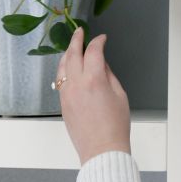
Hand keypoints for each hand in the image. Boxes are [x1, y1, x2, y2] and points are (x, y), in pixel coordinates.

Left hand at [56, 28, 130, 165]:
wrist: (102, 150)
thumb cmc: (115, 126)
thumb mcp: (120, 95)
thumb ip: (109, 75)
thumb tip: (101, 63)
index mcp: (94, 80)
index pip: (93, 51)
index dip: (97, 41)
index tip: (101, 38)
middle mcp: (77, 84)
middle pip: (72, 54)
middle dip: (76, 40)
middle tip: (80, 31)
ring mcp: (67, 93)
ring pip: (62, 66)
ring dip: (67, 53)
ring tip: (73, 47)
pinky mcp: (62, 103)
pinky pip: (60, 80)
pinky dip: (64, 69)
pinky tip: (68, 67)